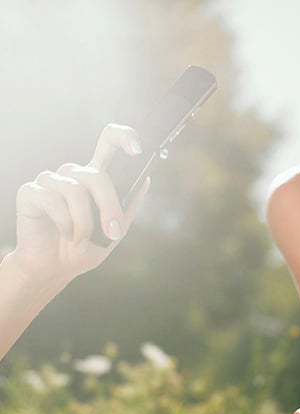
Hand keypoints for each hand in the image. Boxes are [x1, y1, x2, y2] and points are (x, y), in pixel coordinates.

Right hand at [13, 124, 149, 285]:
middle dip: (109, 207)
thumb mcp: (113, 233)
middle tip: (112, 233)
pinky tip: (66, 235)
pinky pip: (53, 200)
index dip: (123, 137)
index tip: (137, 149)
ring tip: (81, 240)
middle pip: (96, 174)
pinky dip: (65, 224)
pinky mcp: (31, 192)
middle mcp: (72, 175)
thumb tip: (146, 182)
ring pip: (76, 190)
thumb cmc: (84, 249)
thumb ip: (127, 209)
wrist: (54, 269)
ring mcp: (50, 181)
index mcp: (94, 179)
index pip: (109, 143)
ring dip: (84, 222)